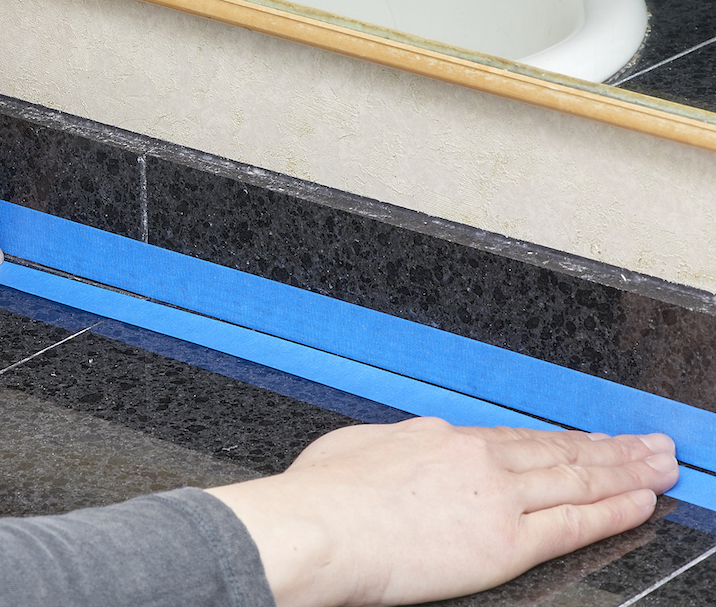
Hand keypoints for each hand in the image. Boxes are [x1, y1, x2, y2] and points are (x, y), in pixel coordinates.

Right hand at [207, 417, 678, 606]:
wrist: (318, 528)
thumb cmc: (320, 498)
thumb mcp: (352, 449)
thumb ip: (393, 448)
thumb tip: (403, 448)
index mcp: (437, 437)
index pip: (511, 440)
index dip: (555, 441)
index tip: (581, 441)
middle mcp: (474, 458)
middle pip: (555, 451)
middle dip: (608, 447)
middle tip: (649, 442)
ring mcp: (495, 497)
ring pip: (576, 478)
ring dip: (626, 470)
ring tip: (660, 464)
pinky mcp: (505, 540)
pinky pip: (573, 522)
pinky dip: (614, 509)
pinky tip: (641, 501)